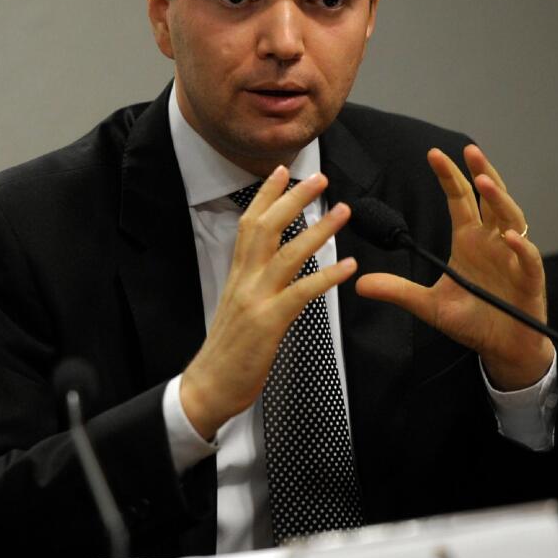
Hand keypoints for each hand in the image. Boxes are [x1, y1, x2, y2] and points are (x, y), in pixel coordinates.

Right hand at [180, 166, 356, 439]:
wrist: (208, 386)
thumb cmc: (227, 351)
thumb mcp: (238, 307)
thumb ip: (255, 283)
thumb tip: (277, 268)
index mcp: (237, 275)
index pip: (249, 224)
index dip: (266, 195)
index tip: (282, 172)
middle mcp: (244, 281)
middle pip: (267, 227)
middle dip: (293, 199)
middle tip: (319, 178)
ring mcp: (256, 300)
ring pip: (287, 254)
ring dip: (318, 230)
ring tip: (342, 212)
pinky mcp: (269, 323)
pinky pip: (302, 293)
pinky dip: (327, 276)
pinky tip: (348, 266)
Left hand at [355, 145, 552, 390]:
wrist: (503, 347)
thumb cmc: (472, 320)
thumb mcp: (428, 305)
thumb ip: (397, 290)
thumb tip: (359, 283)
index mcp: (469, 240)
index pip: (460, 199)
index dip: (449, 176)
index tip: (434, 154)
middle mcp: (492, 241)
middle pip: (490, 198)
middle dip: (481, 172)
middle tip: (468, 151)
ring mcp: (512, 256)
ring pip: (511, 218)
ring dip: (500, 199)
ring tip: (484, 181)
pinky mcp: (529, 278)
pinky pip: (528, 257)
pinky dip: (520, 245)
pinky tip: (508, 236)